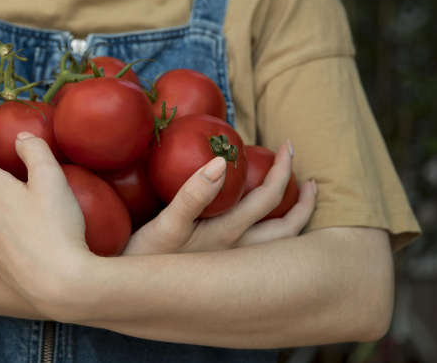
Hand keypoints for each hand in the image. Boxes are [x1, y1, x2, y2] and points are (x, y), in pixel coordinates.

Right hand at [123, 141, 316, 255]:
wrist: (127, 291)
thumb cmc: (144, 259)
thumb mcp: (166, 224)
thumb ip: (193, 194)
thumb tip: (221, 163)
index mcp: (229, 236)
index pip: (269, 199)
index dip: (282, 170)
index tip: (286, 146)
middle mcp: (237, 254)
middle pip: (286, 229)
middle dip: (303, 202)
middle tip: (309, 179)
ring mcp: (230, 264)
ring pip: (276, 246)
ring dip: (292, 222)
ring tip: (298, 202)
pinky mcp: (218, 269)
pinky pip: (257, 252)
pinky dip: (269, 235)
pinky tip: (256, 226)